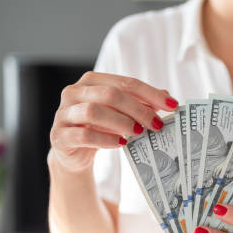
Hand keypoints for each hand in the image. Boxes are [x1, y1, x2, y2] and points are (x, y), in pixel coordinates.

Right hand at [49, 71, 178, 171]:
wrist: (72, 151)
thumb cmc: (99, 127)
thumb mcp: (121, 113)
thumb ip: (141, 103)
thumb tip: (167, 97)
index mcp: (92, 81)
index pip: (125, 82)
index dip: (150, 93)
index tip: (172, 105)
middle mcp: (74, 92)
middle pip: (110, 94)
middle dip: (137, 109)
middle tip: (156, 124)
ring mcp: (64, 114)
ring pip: (93, 111)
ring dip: (121, 122)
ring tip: (138, 133)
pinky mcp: (60, 136)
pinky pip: (83, 135)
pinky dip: (105, 139)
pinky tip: (121, 143)